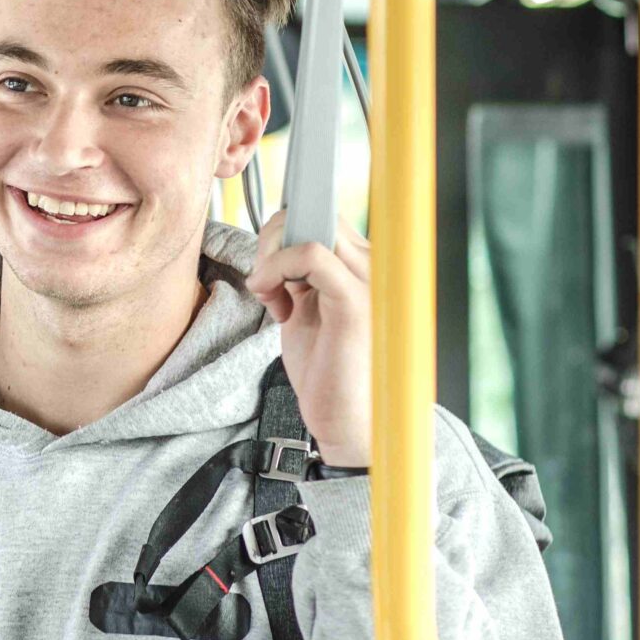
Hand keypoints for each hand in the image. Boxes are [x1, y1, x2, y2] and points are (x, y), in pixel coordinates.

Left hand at [244, 210, 372, 468]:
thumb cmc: (329, 374)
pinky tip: (273, 302)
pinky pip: (310, 254)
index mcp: (366, 271)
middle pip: (315, 215)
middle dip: (274, 240)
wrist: (350, 425)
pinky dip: (277, 268)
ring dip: (272, 254)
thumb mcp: (307, 313)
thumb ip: (299, 278)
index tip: (269, 268)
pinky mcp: (356, 302)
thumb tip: (275, 248)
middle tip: (263, 281)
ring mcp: (371, 283)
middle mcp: (376, 270)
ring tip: (268, 294)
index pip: (325, 219)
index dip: (287, 232)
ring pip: (311, 228)